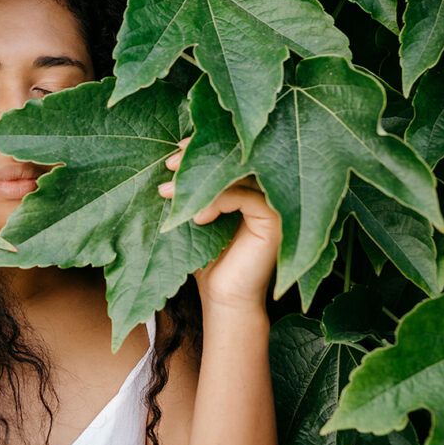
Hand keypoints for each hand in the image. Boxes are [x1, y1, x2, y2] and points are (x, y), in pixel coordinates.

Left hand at [157, 138, 281, 312]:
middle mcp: (268, 187)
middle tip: (168, 164)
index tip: (171, 156)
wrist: (223, 297)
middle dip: (198, 156)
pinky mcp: (276, 219)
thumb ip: (189, 187)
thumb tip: (168, 158)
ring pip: (237, 173)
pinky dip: (217, 201)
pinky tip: (197, 218)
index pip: (228, 152)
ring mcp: (275, 202)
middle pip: (234, 155)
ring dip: (198, 179)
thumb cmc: (207, 257)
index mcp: (250, 181)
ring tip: (168, 192)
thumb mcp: (192, 213)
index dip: (200, 147)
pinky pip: (244, 196)